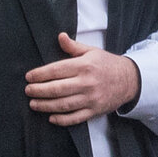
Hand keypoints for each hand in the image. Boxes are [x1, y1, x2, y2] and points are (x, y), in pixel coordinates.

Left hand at [24, 33, 140, 127]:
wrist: (129, 80)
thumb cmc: (107, 64)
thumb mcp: (91, 51)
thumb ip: (73, 46)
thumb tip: (60, 36)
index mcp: (84, 66)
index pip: (57, 70)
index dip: (40, 74)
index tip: (29, 77)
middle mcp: (87, 83)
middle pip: (57, 89)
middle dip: (39, 90)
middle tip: (28, 91)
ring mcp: (91, 99)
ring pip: (63, 105)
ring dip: (45, 105)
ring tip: (33, 104)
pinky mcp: (94, 111)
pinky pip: (75, 118)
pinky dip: (62, 120)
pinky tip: (51, 117)